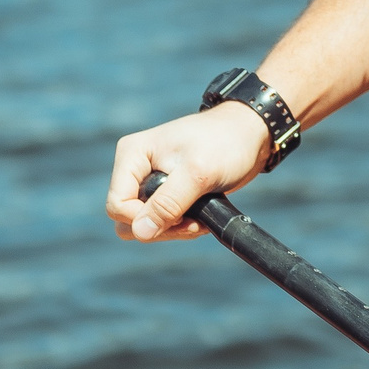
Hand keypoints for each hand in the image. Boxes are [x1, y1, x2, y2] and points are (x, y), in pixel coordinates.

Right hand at [105, 103, 273, 241]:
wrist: (250, 135)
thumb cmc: (224, 143)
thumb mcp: (197, 174)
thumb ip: (167, 203)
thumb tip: (140, 232)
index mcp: (132, 155)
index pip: (117, 205)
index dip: (142, 219)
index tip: (178, 216)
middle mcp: (135, 170)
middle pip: (129, 220)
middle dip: (161, 227)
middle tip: (193, 220)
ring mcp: (150, 183)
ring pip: (146, 225)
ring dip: (175, 228)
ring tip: (202, 217)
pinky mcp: (167, 194)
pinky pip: (163, 223)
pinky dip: (182, 226)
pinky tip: (203, 215)